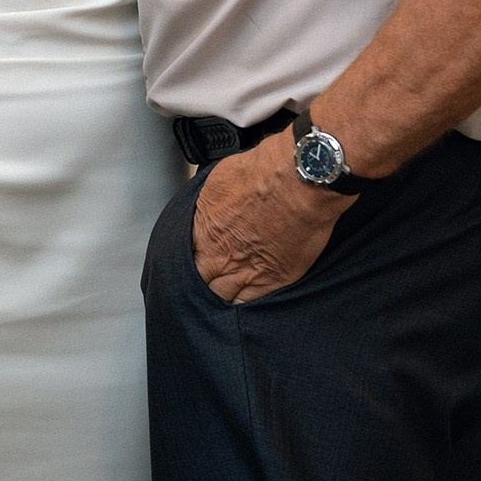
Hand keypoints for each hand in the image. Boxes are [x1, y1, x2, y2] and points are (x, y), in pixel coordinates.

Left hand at [191, 131, 350, 303]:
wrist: (298, 179)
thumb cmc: (266, 171)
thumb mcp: (220, 179)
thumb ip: (210, 201)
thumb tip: (210, 206)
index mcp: (203, 229)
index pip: (181, 259)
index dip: (184, 265)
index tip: (188, 266)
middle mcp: (219, 254)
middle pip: (197, 283)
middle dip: (198, 285)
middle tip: (201, 288)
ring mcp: (245, 270)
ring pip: (220, 297)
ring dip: (218, 298)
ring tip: (219, 301)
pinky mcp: (273, 280)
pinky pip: (249, 304)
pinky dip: (244, 306)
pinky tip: (242, 308)